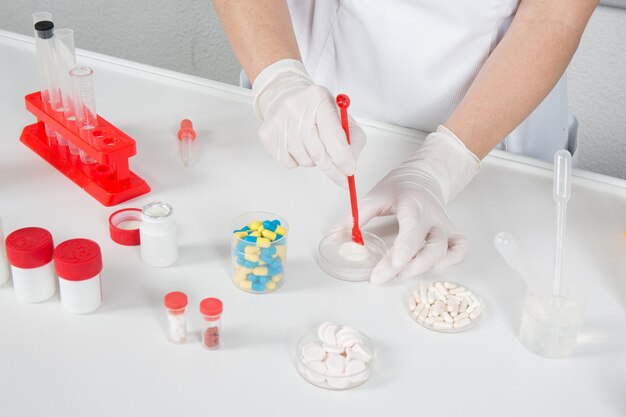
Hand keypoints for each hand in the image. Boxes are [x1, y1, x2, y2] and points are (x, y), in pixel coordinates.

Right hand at [253, 59, 365, 185]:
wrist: (284, 96)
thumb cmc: (314, 108)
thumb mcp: (339, 116)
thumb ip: (352, 139)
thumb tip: (349, 166)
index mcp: (318, 99)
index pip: (335, 138)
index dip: (344, 159)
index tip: (349, 170)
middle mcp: (295, 109)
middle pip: (319, 154)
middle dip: (333, 169)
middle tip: (340, 176)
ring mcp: (279, 123)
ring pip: (305, 161)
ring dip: (314, 160)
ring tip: (312, 144)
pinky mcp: (267, 136)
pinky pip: (289, 164)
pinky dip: (298, 160)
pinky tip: (298, 145)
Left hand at [334, 126, 479, 284]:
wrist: (425, 176)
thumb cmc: (400, 187)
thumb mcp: (375, 196)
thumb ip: (355, 217)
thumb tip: (335, 237)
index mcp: (413, 205)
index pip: (411, 233)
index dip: (400, 254)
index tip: (384, 271)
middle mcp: (433, 217)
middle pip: (432, 247)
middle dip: (409, 266)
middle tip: (382, 276)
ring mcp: (444, 226)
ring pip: (446, 251)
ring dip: (426, 266)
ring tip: (402, 273)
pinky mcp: (451, 233)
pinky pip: (461, 249)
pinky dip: (452, 261)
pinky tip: (432, 268)